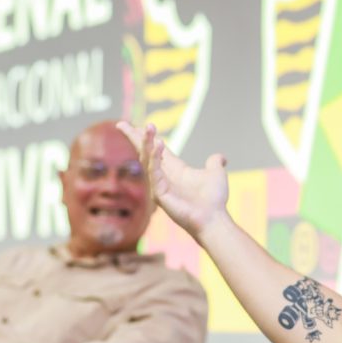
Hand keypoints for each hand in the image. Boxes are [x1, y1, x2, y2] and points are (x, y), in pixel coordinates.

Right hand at [117, 121, 229, 237]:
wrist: (214, 219)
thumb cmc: (214, 201)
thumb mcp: (216, 174)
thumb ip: (214, 163)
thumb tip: (220, 157)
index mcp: (175, 169)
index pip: (156, 149)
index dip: (146, 137)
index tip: (137, 125)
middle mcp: (164, 176)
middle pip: (144, 152)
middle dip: (134, 138)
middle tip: (121, 124)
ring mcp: (160, 185)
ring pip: (147, 160)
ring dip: (146, 143)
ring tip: (149, 127)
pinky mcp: (160, 194)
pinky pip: (154, 173)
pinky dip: (154, 158)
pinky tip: (158, 144)